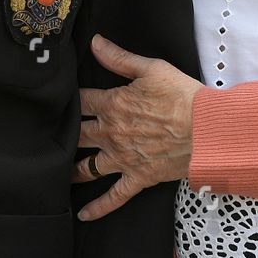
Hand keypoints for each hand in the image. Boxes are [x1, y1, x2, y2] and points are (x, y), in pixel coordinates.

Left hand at [72, 34, 202, 220]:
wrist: (208, 129)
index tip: (57, 100)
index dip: (68, 99)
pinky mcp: (138, 177)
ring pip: (88, 167)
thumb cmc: (183, 96)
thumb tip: (95, 42)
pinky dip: (98, 207)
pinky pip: (114, 196)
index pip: (80, 101)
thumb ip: (119, 58)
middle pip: (78, 134)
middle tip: (50, 137)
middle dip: (64, 134)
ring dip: (72, 169)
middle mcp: (112, 133)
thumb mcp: (151, 69)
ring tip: (57, 171)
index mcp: (113, 105)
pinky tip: (83, 214)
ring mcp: (123, 158)